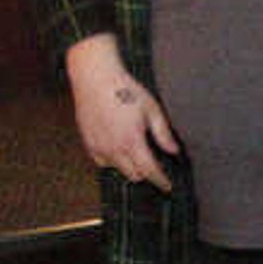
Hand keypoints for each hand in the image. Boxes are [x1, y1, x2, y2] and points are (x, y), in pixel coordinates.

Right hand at [70, 59, 180, 190]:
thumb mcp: (151, 108)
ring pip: (118, 170)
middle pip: (134, 175)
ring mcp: (99, 147)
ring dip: (129, 167)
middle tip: (154, 164)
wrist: (95, 77)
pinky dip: (113, 160)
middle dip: (146, 173)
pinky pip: (103, 162)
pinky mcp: (88, 143)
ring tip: (136, 152)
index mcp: (132, 140)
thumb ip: (163, 133)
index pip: (149, 171)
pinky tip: (119, 148)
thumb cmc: (125, 89)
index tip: (167, 186)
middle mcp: (114, 148)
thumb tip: (173, 151)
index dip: (160, 180)